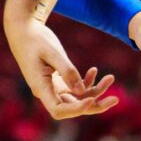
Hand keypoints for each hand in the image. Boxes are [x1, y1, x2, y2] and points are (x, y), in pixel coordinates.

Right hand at [4, 16, 118, 119]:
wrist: (24, 31)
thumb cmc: (35, 39)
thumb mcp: (53, 52)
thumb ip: (67, 71)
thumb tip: (81, 91)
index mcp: (41, 88)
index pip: (59, 110)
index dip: (76, 109)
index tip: (91, 100)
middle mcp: (47, 92)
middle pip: (72, 108)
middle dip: (94, 105)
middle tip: (116, 99)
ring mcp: (53, 87)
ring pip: (77, 97)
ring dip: (95, 91)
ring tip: (110, 78)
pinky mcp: (58, 80)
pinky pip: (75, 88)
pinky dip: (87, 81)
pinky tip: (94, 70)